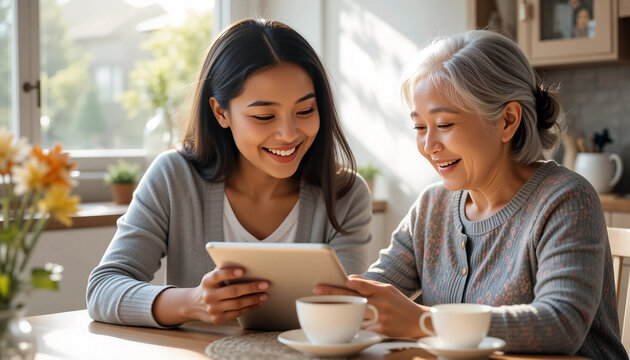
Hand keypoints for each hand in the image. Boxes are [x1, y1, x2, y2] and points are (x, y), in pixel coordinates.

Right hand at [184, 267, 269, 323]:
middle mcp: (208, 296)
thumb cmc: (210, 287)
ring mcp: (213, 309)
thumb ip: (224, 270)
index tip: (242, 270)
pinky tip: (257, 303)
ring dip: (253, 299)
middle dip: (251, 287)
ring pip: (237, 304)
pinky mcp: (218, 319)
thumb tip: (245, 263)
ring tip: (265, 295)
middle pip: (232, 291)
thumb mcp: (212, 277)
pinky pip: (237, 313)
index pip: (218, 275)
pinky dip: (249, 308)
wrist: (194, 305)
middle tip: (265, 284)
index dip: (229, 273)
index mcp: (207, 281)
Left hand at [314, 275, 428, 337]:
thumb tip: (350, 279)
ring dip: (340, 310)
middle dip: (334, 295)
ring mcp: (380, 318)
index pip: (362, 285)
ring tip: (326, 307)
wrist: (419, 322)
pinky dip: (354, 323)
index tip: (338, 280)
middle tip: (318, 291)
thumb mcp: (388, 289)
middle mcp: (381, 304)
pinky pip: (362, 326)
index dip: (349, 283)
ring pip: (355, 314)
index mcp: (382, 291)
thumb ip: (369, 284)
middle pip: (354, 298)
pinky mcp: (380, 330)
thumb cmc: (400, 304)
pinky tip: (345, 323)